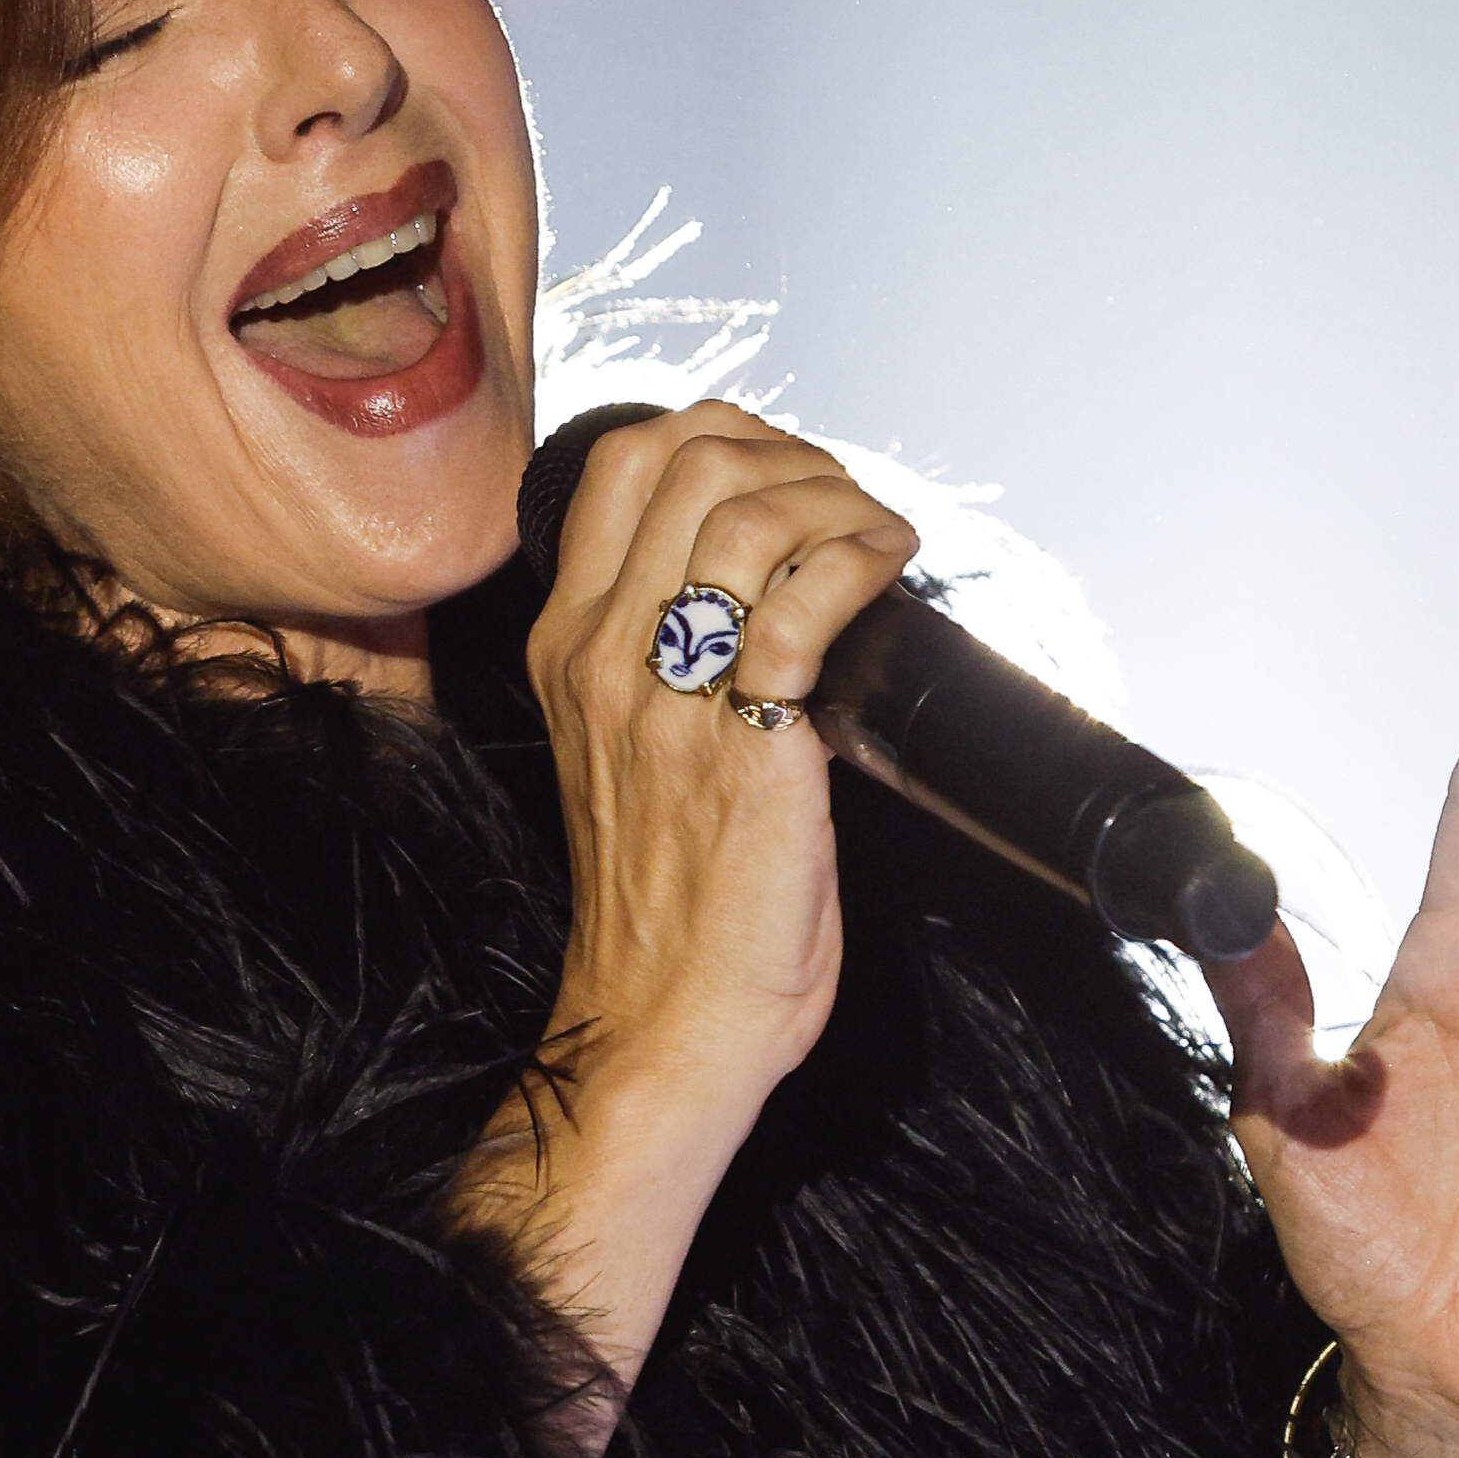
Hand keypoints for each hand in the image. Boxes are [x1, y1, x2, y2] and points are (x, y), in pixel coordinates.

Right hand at [448, 405, 916, 1435]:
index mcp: (565, 647)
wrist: (662, 1024)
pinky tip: (894, 568)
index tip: (792, 471)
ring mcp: (663, 694)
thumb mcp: (632, 753)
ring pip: (745, 507)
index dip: (725, 434)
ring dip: (839, 497)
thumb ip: (671, 664)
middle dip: (793, 452)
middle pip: (687, 459)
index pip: (624, 464)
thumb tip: (773, 590)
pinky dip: (864, 556)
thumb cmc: (669, 909)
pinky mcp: (740, 740)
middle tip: (848, 504)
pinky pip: (804, 596)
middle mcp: (599, 653)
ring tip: (880, 537)